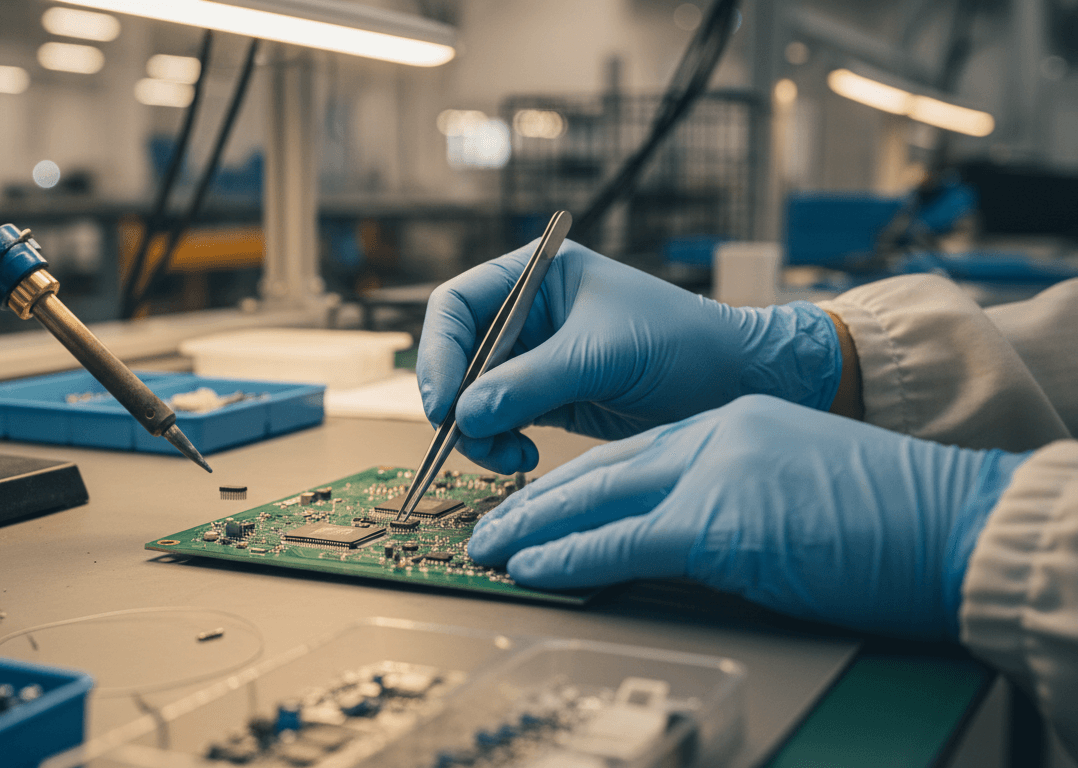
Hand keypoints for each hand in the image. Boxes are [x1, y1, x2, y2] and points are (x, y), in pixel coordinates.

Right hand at [417, 240, 841, 473]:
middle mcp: (528, 314)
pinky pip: (498, 423)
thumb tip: (463, 413)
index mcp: (537, 275)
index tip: (441, 402)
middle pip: (456, 356)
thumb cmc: (683, 344)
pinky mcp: (547, 400)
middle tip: (467, 439)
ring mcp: (534, 359)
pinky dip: (499, 445)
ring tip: (510, 456)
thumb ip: (529, 383)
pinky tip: (524, 459)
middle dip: (456, 401)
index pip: (458, 306)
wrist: (737, 384)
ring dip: (478, 432)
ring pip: (472, 397)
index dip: (438, 353)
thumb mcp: (602, 355)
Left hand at [467, 395, 1029, 638]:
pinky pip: (621, 541)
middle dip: (538, 501)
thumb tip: (683, 532)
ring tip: (488, 547)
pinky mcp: (719, 522)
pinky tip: (530, 565)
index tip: (538, 505)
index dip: (576, 483)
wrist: (954, 520)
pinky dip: (568, 554)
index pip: (632, 453)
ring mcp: (714, 475)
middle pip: (602, 468)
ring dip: (533, 527)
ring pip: (598, 497)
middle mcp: (713, 437)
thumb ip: (733, 493)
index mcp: (730, 425)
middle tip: (489, 525)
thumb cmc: (890, 514)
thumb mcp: (795, 483)